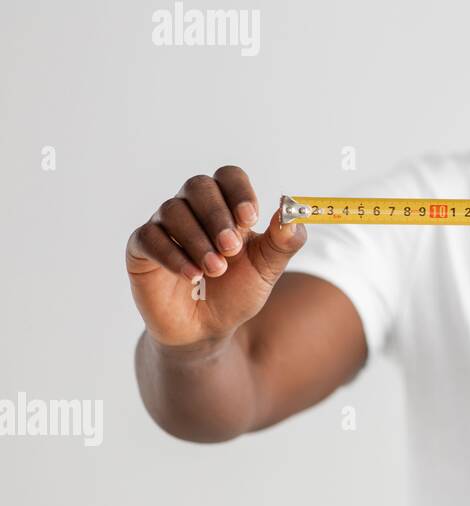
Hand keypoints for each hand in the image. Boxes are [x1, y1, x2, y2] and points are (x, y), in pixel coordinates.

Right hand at [125, 166, 306, 347]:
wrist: (207, 328)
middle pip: (199, 186)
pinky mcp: (141, 248)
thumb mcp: (268, 268)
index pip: (229, 177)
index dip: (239, 191)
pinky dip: (172, 254)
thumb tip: (292, 210)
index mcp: (226, 206)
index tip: (250, 218)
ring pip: (173, 210)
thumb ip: (284, 241)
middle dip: (217, 215)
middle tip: (231, 248)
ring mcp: (164, 226)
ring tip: (215, 270)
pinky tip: (192, 275)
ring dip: (198, 240)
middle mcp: (192, 208)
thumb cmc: (236, 291)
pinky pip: (149, 237)